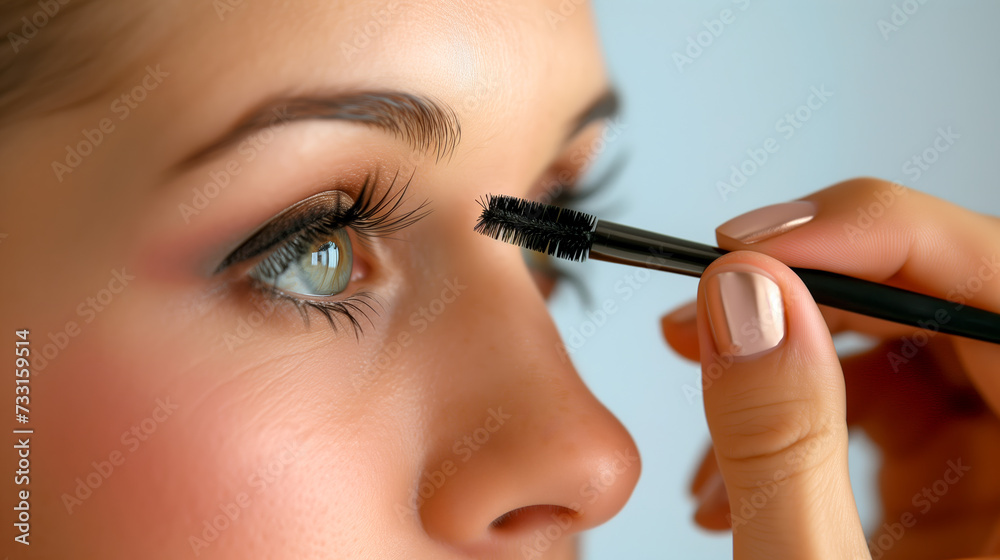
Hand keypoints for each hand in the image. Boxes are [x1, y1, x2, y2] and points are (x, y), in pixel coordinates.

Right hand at [661, 178, 999, 558]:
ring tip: (697, 400)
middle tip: (709, 304)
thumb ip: (782, 443)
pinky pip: (869, 404)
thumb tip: (743, 298)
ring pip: (897, 348)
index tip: (760, 244)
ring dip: (778, 360)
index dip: (883, 236)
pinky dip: (781, 415)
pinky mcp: (940, 487)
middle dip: (807, 293)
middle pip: (941, 305)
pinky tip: (724, 470)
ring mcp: (988, 472)